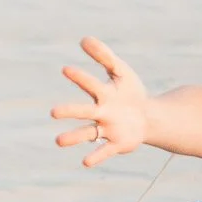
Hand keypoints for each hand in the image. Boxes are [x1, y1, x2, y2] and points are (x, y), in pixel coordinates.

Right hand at [52, 36, 150, 168]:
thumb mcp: (121, 71)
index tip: (66, 70)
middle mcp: (101, 112)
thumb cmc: (130, 92)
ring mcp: (107, 128)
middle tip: (54, 112)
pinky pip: (105, 151)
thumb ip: (104, 56)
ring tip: (58, 141)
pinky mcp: (117, 143)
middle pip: (84, 111)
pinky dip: (96, 156)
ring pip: (88, 133)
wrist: (148, 117)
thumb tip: (83, 39)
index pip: (90, 84)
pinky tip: (85, 162)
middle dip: (70, 111)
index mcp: (102, 94)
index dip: (80, 77)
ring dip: (74, 137)